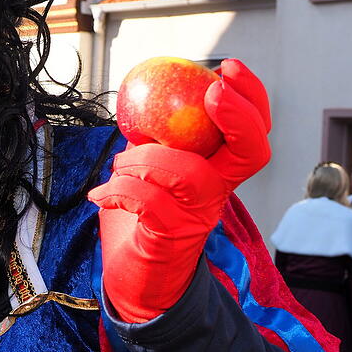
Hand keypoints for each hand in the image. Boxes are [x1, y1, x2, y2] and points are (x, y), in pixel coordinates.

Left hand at [88, 59, 270, 322]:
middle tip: (213, 90)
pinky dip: (119, 191)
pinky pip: (149, 203)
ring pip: (190, 175)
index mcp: (214, 171)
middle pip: (251, 152)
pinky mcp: (168, 240)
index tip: (227, 68)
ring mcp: (195, 218)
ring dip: (147, 158)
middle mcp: (215, 194)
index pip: (251, 133)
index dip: (249, 99)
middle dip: (238, 115)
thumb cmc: (143, 222)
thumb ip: (155, 138)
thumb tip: (140, 96)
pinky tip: (100, 195)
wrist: (137, 283)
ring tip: (119, 166)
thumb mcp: (150, 171)